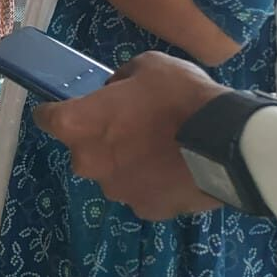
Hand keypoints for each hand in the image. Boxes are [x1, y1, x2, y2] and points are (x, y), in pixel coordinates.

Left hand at [33, 51, 226, 220]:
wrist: (229, 144)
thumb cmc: (181, 98)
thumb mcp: (147, 67)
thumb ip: (120, 80)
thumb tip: (114, 91)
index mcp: (78, 125)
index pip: (47, 118)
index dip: (57, 111)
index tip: (71, 108)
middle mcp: (87, 162)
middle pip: (83, 149)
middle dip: (101, 139)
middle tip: (133, 126)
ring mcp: (116, 189)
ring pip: (113, 173)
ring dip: (127, 163)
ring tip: (161, 149)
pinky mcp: (145, 209)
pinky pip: (141, 191)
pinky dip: (152, 182)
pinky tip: (176, 169)